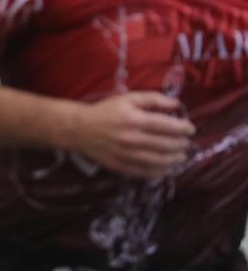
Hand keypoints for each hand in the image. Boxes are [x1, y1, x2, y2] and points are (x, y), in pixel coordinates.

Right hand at [67, 91, 194, 179]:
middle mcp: (132, 139)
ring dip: (176, 159)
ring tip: (181, 156)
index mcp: (134, 120)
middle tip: (186, 143)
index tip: (190, 129)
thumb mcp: (127, 98)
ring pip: (160, 161)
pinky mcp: (122, 166)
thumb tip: (177, 105)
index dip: (183, 128)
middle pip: (166, 145)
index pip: (167, 126)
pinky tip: (167, 167)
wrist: (79, 128)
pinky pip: (147, 172)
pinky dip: (161, 171)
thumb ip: (153, 99)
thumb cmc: (106, 111)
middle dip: (182, 144)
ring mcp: (127, 155)